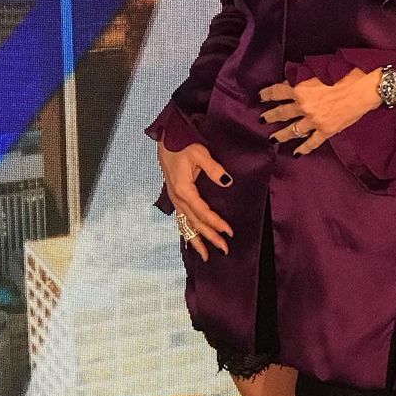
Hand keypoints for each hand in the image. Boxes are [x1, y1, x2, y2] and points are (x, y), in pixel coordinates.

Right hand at [158, 137, 234, 260]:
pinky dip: (187, 232)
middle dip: (210, 237)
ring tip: (206, 256)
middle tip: (225, 249)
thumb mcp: (200, 153)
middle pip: (195, 223)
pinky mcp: (175, 197)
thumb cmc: (182, 144)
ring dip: (197, 240)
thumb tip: (227, 182)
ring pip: (186, 224)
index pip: (202, 212)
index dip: (216, 223)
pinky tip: (192, 242)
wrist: (166, 139)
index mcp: (183, 189)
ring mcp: (175, 199)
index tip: (229, 232)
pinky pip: (181, 220)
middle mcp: (178, 198)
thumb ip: (213, 169)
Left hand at [259, 68, 379, 154]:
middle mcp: (303, 106)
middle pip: (281, 113)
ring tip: (272, 139)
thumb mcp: (320, 69)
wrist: (365, 88)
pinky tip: (296, 153)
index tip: (261, 97)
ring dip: (281, 135)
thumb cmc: (346, 73)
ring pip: (292, 130)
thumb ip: (303, 76)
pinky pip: (311, 142)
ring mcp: (314, 121)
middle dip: (269, 116)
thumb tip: (292, 80)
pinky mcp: (326, 131)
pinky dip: (303, 149)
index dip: (267, 94)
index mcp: (300, 88)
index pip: (277, 92)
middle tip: (261, 120)